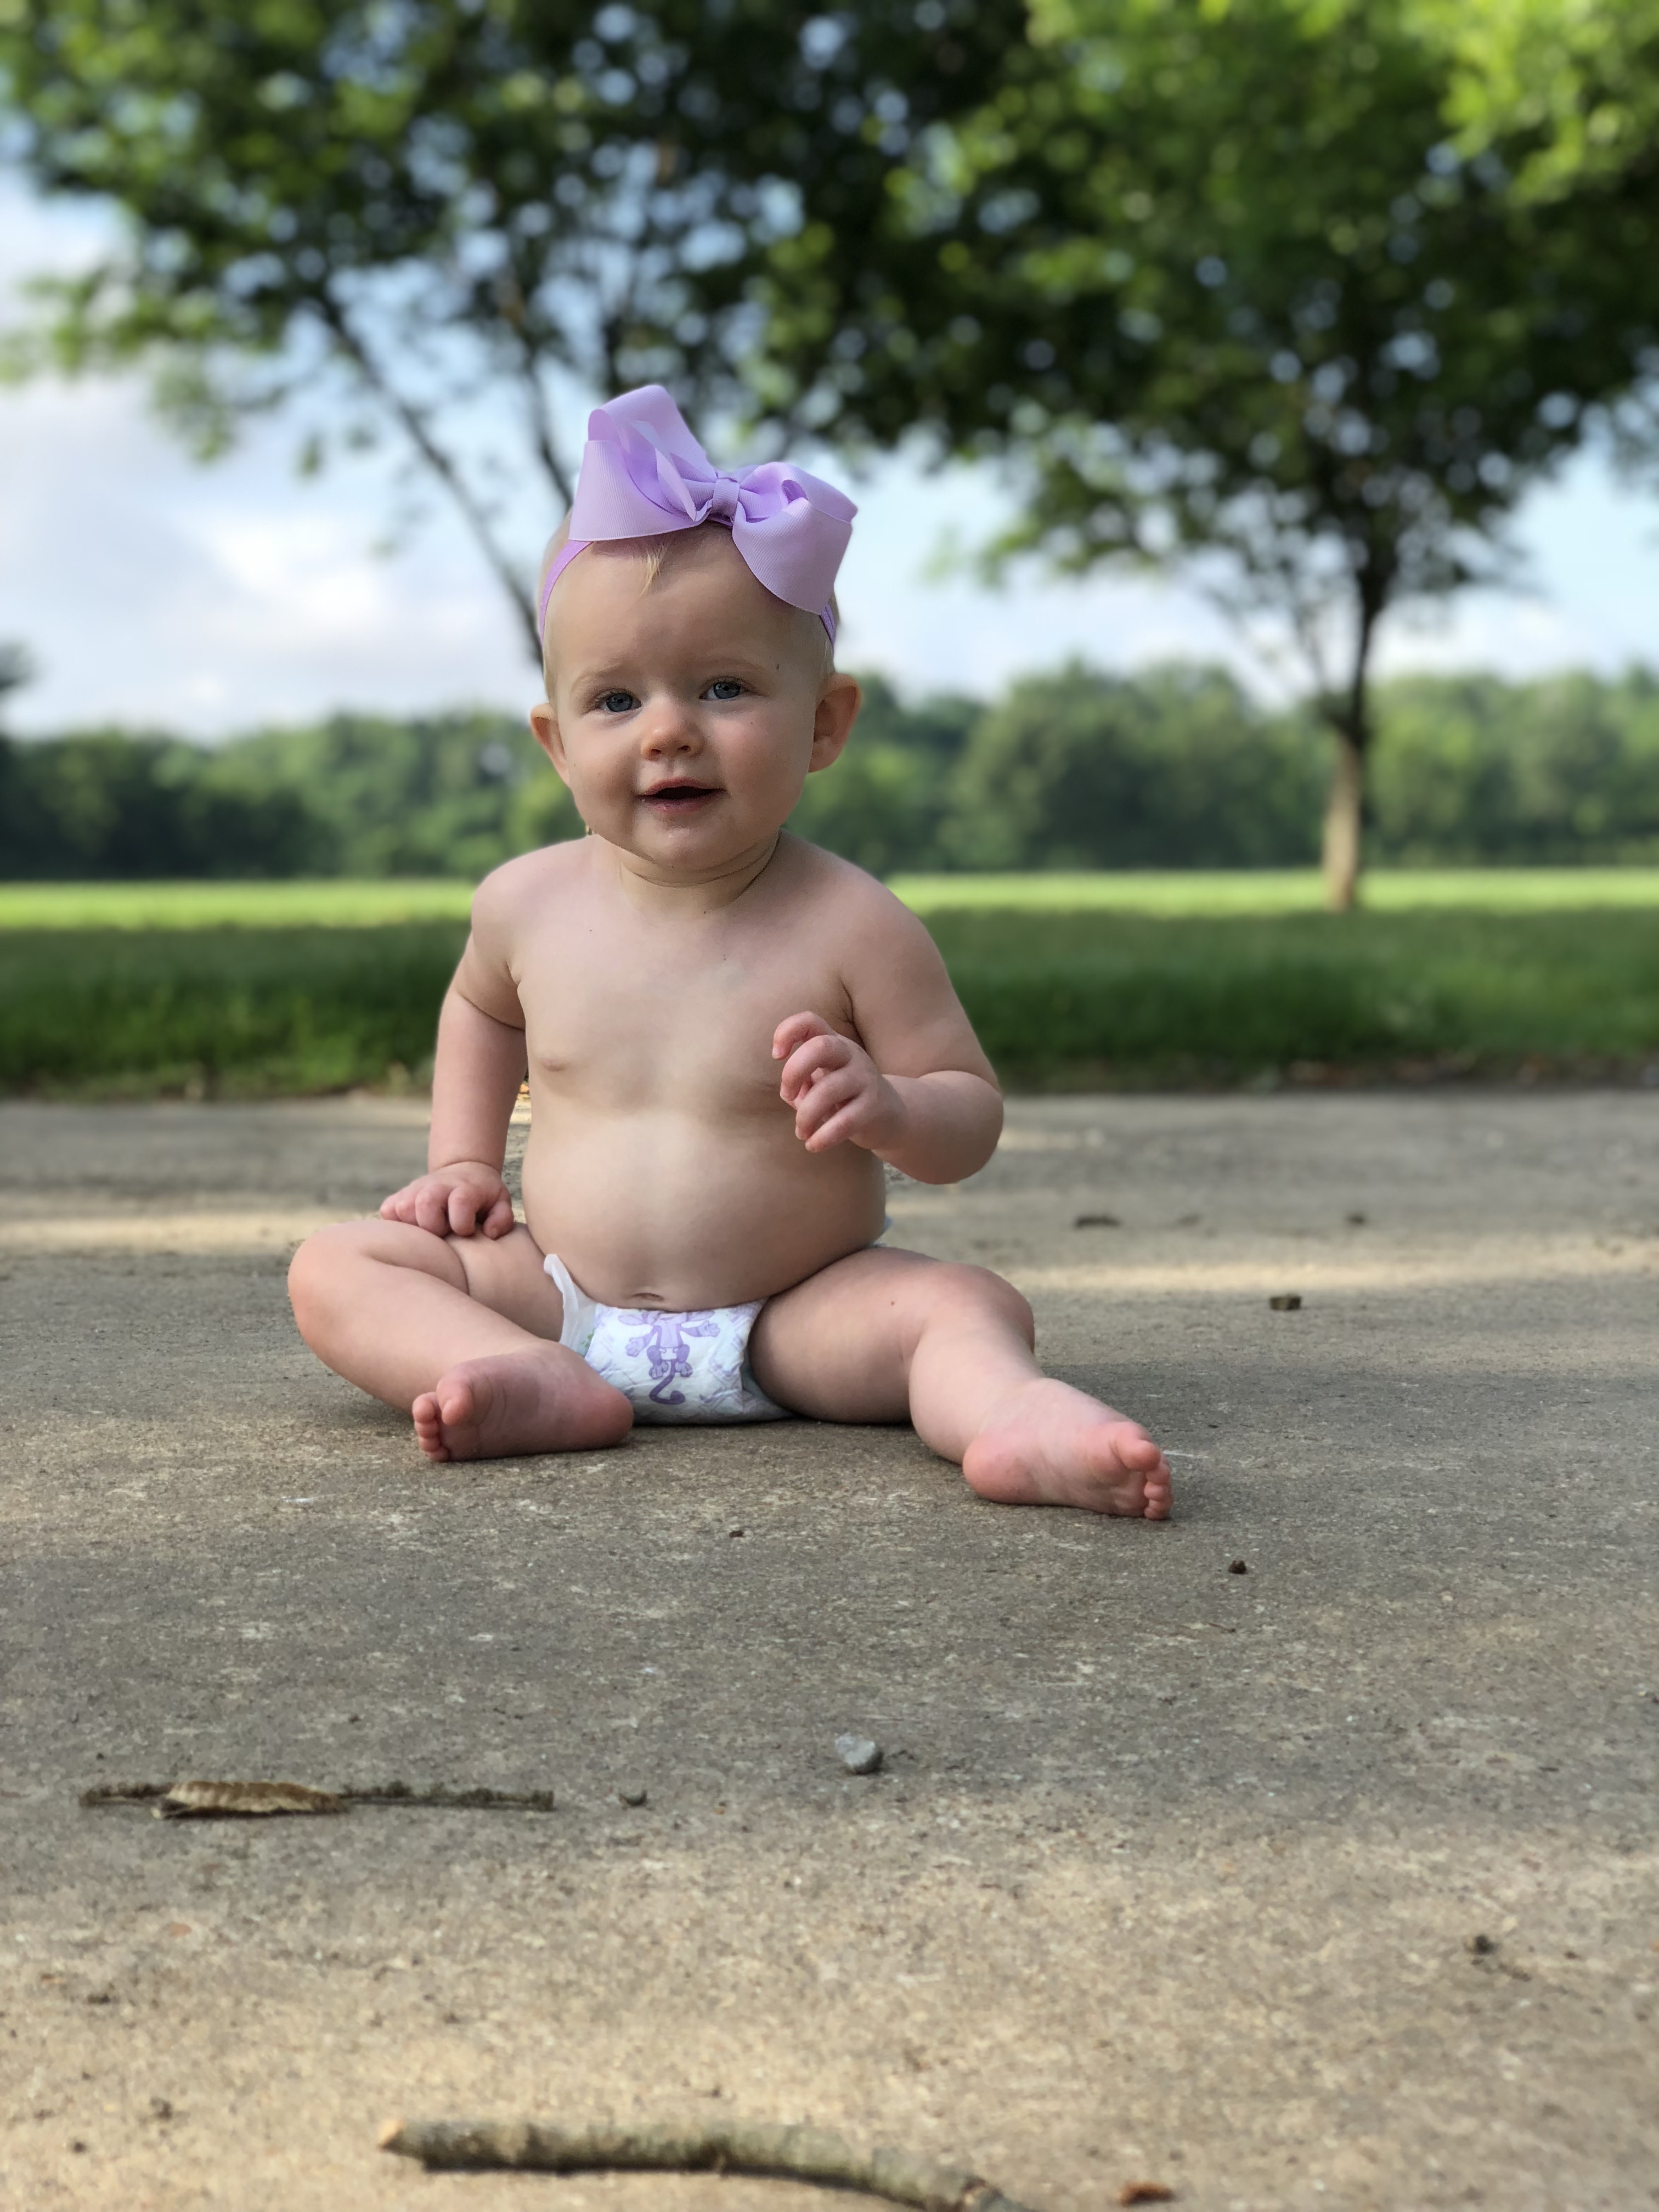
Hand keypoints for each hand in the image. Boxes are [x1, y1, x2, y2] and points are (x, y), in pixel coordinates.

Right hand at [379, 1160, 513, 1238]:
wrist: (464, 1171)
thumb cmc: (484, 1197)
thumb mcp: (500, 1203)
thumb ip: (501, 1218)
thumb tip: (488, 1233)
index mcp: (464, 1188)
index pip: (459, 1203)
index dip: (463, 1224)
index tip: (467, 1230)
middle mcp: (436, 1186)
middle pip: (425, 1205)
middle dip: (434, 1227)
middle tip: (443, 1232)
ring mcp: (414, 1190)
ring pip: (402, 1209)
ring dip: (415, 1227)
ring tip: (430, 1231)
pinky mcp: (398, 1197)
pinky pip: (387, 1211)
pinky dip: (397, 1223)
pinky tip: (414, 1228)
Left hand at [773, 1011, 902, 1155]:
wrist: (890, 1115)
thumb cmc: (844, 1097)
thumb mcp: (820, 1083)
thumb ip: (800, 1084)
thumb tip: (790, 1094)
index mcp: (833, 1043)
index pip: (810, 1021)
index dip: (787, 1032)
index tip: (776, 1055)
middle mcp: (850, 1055)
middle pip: (820, 1047)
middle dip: (793, 1072)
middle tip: (788, 1095)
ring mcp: (865, 1079)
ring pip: (828, 1090)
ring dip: (805, 1116)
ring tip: (802, 1132)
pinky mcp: (874, 1107)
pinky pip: (845, 1121)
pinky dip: (822, 1137)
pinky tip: (813, 1144)